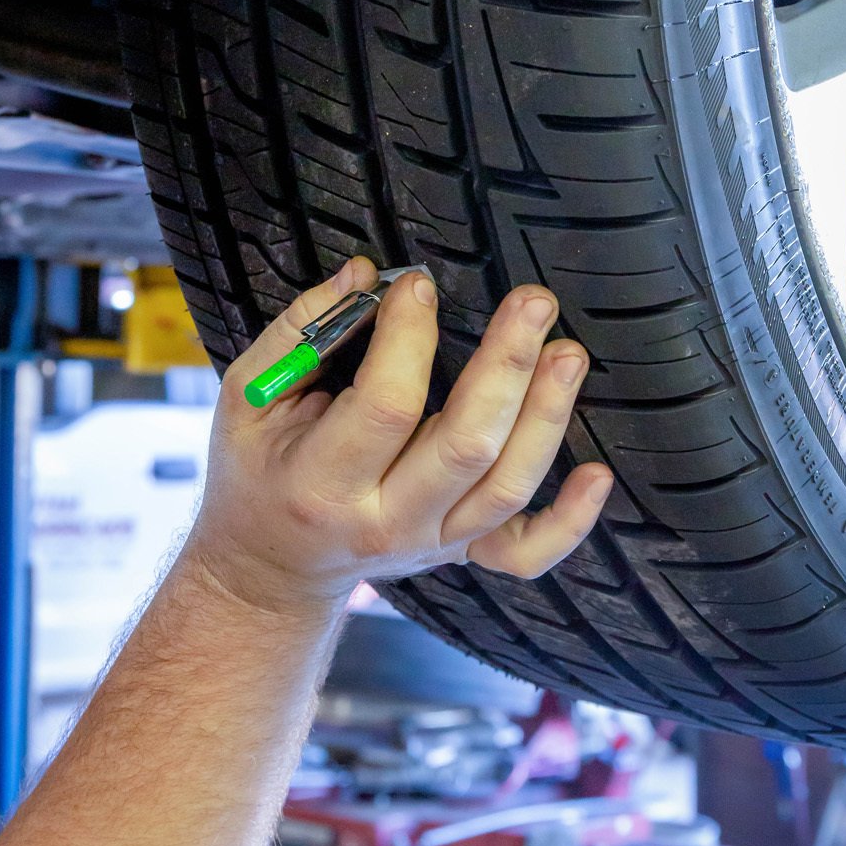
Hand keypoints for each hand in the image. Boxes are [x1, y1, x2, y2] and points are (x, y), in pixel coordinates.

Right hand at [185, 257, 612, 614]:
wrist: (269, 572)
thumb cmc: (257, 472)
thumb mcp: (248, 399)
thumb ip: (298, 332)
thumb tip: (364, 274)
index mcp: (323, 484)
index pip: (386, 406)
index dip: (410, 339)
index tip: (417, 284)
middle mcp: (386, 522)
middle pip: (466, 446)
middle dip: (506, 367)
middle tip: (532, 301)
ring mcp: (431, 545)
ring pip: (507, 486)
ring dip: (547, 416)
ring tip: (568, 351)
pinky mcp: (460, 554)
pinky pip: (527, 551)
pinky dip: (570, 521)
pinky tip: (598, 473)